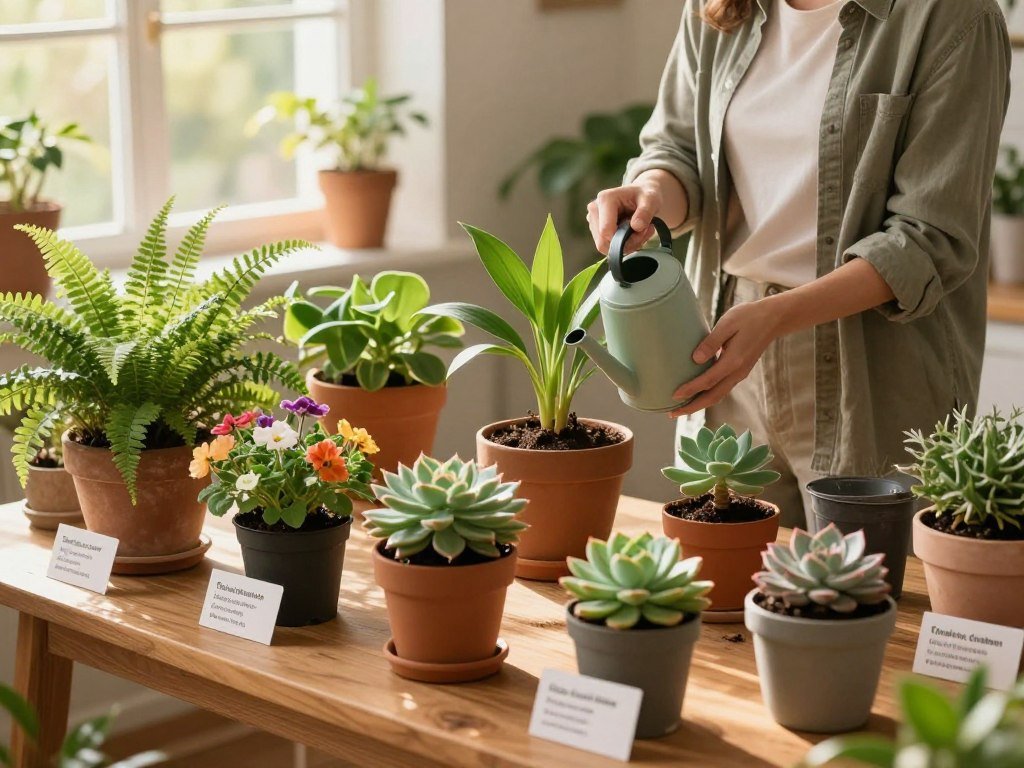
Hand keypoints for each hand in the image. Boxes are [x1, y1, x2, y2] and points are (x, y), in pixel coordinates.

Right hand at [586, 170, 684, 253]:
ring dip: (625, 245)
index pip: (606, 232)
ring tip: (639, 231)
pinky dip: (622, 245)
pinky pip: (606, 246)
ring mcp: (593, 219)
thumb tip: (636, 226)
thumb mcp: (652, 200)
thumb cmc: (646, 196)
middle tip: (642, 232)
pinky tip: (631, 233)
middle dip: (626, 243)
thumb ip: (646, 212)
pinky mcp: (595, 228)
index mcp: (605, 199)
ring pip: (604, 246)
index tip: (641, 231)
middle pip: (603, 242)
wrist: (643, 195)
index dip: (625, 239)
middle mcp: (594, 209)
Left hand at [670, 299, 784, 417]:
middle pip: (713, 397)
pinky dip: (708, 396)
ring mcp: (740, 373)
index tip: (674, 396)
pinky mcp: (740, 371)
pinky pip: (722, 389)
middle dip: (692, 406)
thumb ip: (711, 342)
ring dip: (699, 404)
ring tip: (681, 408)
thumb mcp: (728, 323)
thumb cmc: (749, 317)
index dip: (690, 390)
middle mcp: (738, 372)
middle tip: (672, 413)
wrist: (774, 319)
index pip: (708, 381)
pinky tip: (698, 395)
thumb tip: (695, 359)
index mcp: (733, 361)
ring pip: (718, 395)